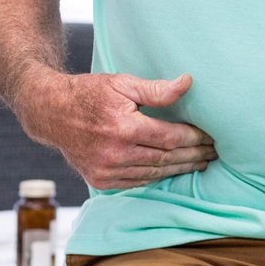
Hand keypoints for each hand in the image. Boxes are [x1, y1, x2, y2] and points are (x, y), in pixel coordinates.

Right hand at [18, 70, 215, 190]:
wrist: (51, 112)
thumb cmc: (89, 93)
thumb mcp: (122, 83)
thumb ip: (156, 89)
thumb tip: (188, 83)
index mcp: (123, 128)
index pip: (170, 138)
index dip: (193, 138)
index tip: (209, 136)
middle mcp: (114, 154)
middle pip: (166, 159)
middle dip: (193, 156)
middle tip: (213, 153)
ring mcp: (106, 171)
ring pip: (154, 174)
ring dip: (179, 169)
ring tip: (199, 163)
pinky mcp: (100, 181)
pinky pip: (137, 182)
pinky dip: (157, 177)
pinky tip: (172, 170)